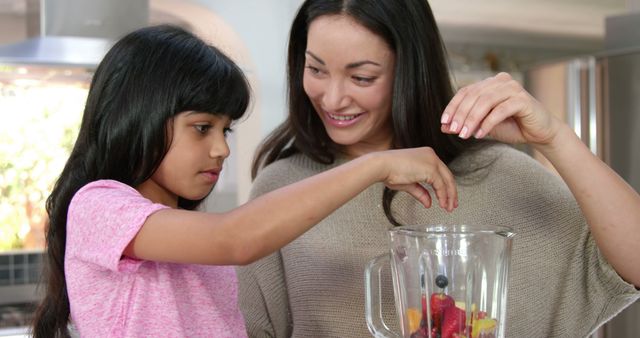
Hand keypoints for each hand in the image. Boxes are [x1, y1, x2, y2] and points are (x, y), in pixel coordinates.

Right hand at [371, 147, 457, 211]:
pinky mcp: (431, 168)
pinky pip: (441, 185)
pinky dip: (442, 196)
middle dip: (451, 192)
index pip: (441, 172)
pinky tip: (441, 203)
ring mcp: (432, 161)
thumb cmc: (389, 171)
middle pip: (448, 176)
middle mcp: (431, 156)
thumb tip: (428, 203)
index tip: (447, 197)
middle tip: (452, 205)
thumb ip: (421, 192)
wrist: (381, 166)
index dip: (446, 186)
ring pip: (447, 180)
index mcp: (426, 155)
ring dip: (449, 196)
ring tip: (448, 207)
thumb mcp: (409, 183)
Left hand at [440, 72, 560, 145]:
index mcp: (490, 83)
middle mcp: (501, 81)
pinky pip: (500, 110)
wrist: (540, 133)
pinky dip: (487, 123)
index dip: (453, 106)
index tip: (443, 122)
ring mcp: (513, 88)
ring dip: (472, 119)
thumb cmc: (512, 127)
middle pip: (474, 95)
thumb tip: (444, 127)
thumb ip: (466, 124)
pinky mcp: (523, 100)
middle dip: (461, 114)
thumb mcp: (483, 125)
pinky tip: (479, 134)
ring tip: (464, 134)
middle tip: (453, 130)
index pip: (466, 91)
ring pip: (485, 101)